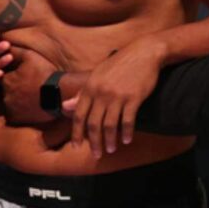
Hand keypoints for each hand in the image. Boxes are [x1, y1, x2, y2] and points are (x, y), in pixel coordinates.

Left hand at [70, 37, 166, 158]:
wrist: (143, 52)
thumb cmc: (119, 65)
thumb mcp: (97, 76)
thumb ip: (81, 93)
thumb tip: (65, 107)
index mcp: (90, 87)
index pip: (79, 115)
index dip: (76, 132)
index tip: (76, 146)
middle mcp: (100, 93)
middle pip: (93, 123)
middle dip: (93, 142)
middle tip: (96, 154)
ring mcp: (117, 96)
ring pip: (110, 125)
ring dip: (110, 140)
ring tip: (110, 150)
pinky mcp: (133, 98)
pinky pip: (128, 120)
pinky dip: (127, 133)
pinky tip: (127, 140)